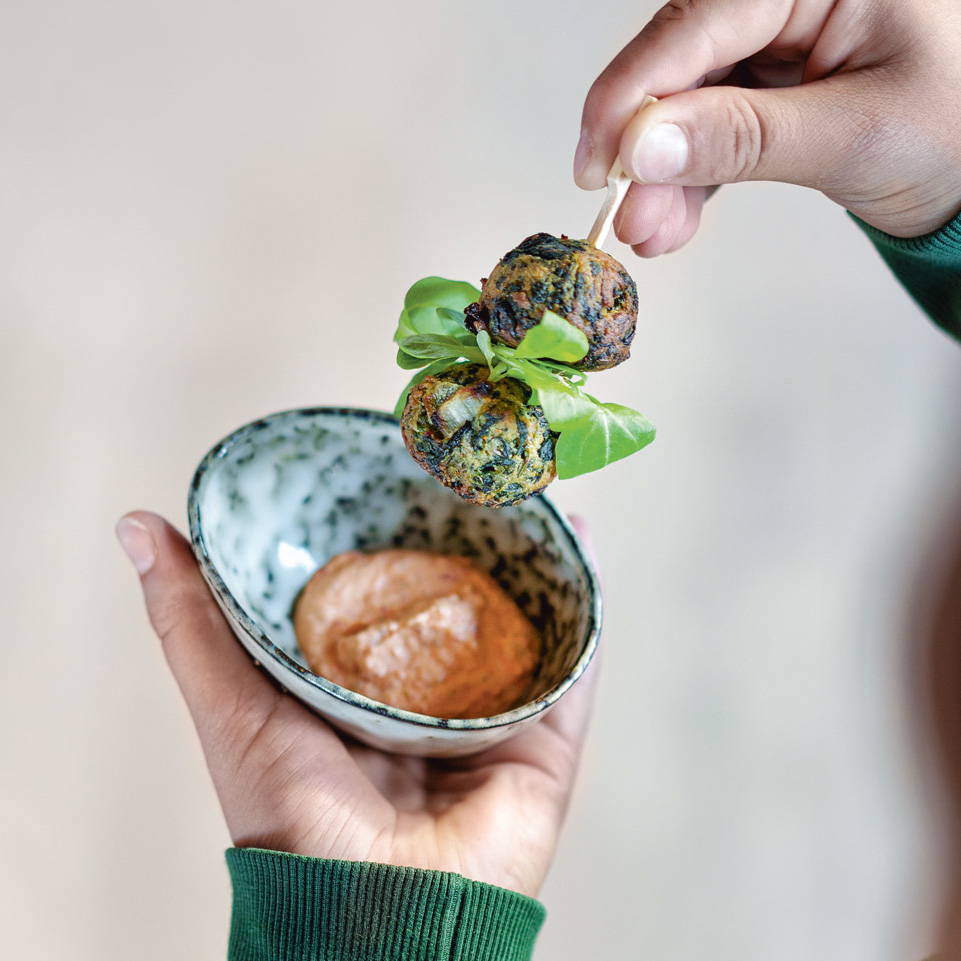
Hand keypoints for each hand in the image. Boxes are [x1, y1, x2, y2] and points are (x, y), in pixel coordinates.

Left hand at [116, 511, 596, 897]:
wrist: (373, 914)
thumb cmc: (289, 816)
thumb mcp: (230, 702)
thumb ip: (192, 620)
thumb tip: (136, 524)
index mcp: (359, 692)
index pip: (377, 601)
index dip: (383, 539)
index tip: (391, 474)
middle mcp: (427, 702)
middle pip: (455, 607)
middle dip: (469, 542)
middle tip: (473, 473)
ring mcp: (489, 719)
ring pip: (521, 625)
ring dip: (533, 560)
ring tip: (533, 494)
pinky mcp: (542, 743)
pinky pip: (574, 666)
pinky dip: (587, 606)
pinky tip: (583, 542)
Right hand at [575, 0, 960, 255]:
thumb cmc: (956, 132)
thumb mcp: (853, 135)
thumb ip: (745, 137)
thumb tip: (644, 146)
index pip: (697, 22)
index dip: (633, 94)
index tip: (597, 161)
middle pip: (681, 62)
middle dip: (646, 147)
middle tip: (627, 214)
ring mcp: (776, 41)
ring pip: (685, 103)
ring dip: (660, 175)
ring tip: (653, 233)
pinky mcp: (768, 86)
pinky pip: (707, 129)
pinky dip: (687, 179)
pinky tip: (674, 220)